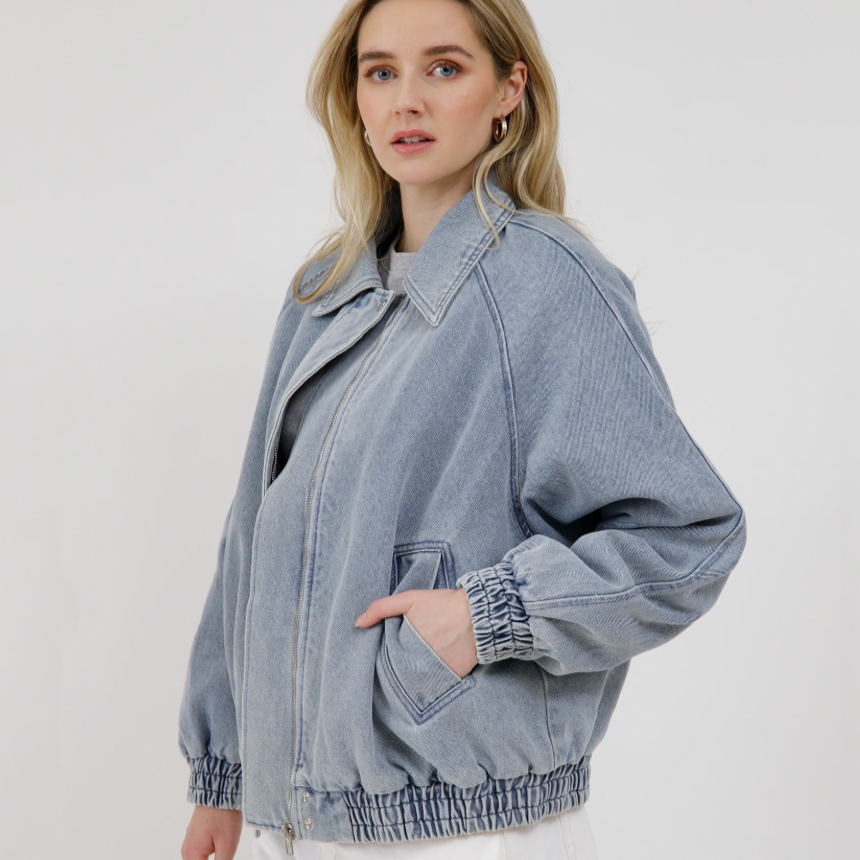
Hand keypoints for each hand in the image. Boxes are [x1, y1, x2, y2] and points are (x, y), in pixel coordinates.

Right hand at [181, 805, 242, 859]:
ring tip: (223, 850)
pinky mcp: (196, 837)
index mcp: (192, 854)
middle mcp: (187, 850)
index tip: (223, 857)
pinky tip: (221, 849)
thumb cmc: (223, 813)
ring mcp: (190, 842)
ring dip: (213, 858)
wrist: (220, 790)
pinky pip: (201, 854)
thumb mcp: (227, 845)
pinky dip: (210, 856)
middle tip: (224, 853)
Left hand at [355, 587, 478, 678]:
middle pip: (401, 674)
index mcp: (406, 645)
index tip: (386, 660)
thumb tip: (358, 623)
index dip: (386, 661)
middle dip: (400, 671)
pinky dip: (435, 683)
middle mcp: (419, 662)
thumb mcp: (410, 599)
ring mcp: (437, 671)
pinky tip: (432, 676)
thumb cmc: (443, 604)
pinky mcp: (453, 677)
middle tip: (402, 666)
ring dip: (415, 679)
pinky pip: (439, 686)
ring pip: (418, 682)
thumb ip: (382, 608)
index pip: (387, 662)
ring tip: (415, 673)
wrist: (478, 612)